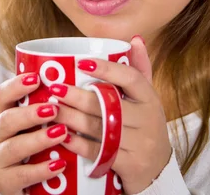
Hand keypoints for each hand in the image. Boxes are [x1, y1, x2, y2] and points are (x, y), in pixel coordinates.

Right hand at [0, 73, 68, 194]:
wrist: (30, 184)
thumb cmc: (36, 147)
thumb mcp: (38, 125)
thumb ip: (46, 107)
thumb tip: (68, 86)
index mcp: (1, 115)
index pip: (1, 95)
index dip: (16, 86)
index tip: (36, 78)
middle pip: (6, 120)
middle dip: (29, 114)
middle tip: (54, 109)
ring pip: (13, 147)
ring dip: (38, 139)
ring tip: (61, 134)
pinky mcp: (2, 182)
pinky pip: (20, 175)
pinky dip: (41, 170)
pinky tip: (59, 164)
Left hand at [50, 36, 171, 193]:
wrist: (158, 170)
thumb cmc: (144, 127)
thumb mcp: (146, 99)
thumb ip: (139, 70)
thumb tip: (133, 39)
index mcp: (150, 98)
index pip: (131, 78)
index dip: (106, 69)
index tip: (80, 62)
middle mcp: (149, 119)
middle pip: (108, 104)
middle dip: (77, 96)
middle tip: (54, 89)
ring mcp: (141, 143)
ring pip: (99, 128)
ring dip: (71, 119)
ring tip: (51, 110)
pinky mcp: (130, 164)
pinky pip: (99, 152)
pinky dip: (78, 144)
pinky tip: (62, 136)